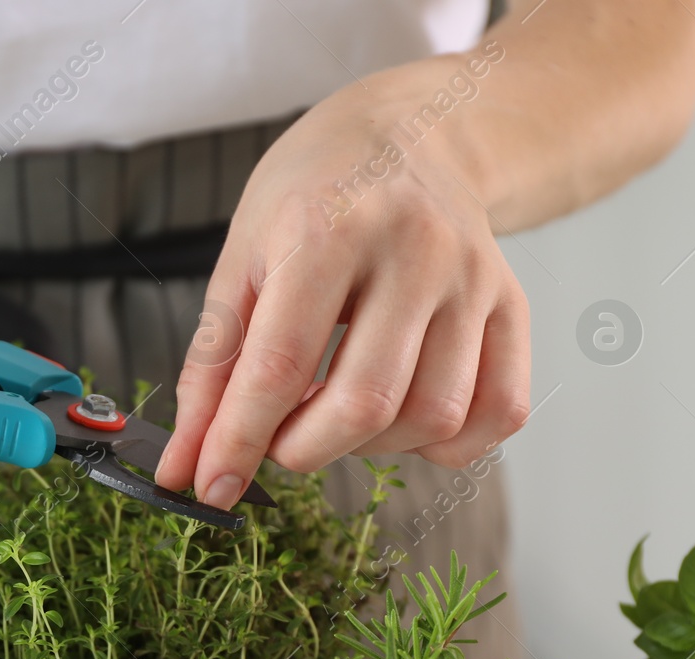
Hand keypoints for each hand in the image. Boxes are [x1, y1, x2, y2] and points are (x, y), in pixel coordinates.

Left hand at [155, 65, 530, 507]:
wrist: (409, 134)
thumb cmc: (311, 200)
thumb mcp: (240, 265)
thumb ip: (211, 372)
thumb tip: (182, 469)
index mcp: (328, 228)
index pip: (281, 365)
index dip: (239, 441)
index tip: (211, 487)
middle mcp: (415, 249)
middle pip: (365, 402)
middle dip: (304, 449)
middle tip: (277, 437)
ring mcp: (475, 278)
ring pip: (433, 416)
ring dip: (370, 446)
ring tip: (335, 412)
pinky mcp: (513, 305)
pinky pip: (498, 412)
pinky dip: (445, 443)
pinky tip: (401, 416)